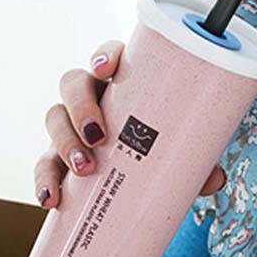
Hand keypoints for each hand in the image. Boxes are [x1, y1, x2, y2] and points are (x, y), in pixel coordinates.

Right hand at [33, 41, 225, 207]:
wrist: (137, 177)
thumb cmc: (160, 149)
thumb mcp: (178, 148)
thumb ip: (195, 160)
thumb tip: (213, 180)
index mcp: (121, 83)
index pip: (106, 57)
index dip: (103, 57)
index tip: (108, 69)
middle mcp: (91, 98)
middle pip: (72, 84)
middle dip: (80, 107)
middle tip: (98, 136)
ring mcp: (71, 127)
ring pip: (54, 119)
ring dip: (64, 142)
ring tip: (84, 169)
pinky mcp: (57, 157)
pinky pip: (43, 164)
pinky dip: (44, 181)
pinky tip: (50, 200)